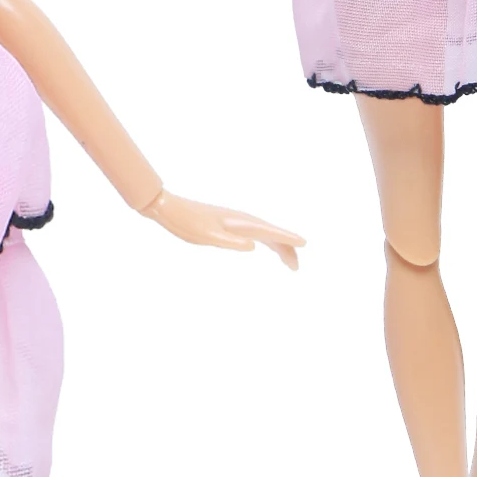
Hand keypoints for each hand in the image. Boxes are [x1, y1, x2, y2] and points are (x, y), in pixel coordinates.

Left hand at [140, 190, 304, 270]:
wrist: (171, 209)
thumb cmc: (188, 223)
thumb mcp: (208, 236)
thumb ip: (231, 241)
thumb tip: (254, 246)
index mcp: (240, 222)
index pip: (269, 231)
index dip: (287, 238)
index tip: (304, 243)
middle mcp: (242, 219)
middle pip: (271, 234)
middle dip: (286, 248)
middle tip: (296, 267)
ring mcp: (236, 221)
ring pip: (265, 233)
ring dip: (278, 246)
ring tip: (289, 262)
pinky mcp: (229, 224)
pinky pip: (255, 233)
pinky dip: (266, 241)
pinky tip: (264, 247)